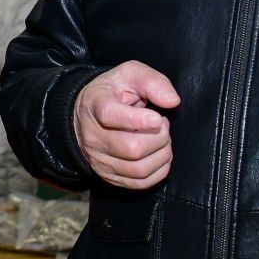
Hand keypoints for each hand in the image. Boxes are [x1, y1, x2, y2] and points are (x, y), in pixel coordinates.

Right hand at [73, 61, 178, 190]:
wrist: (86, 114)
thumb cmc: (113, 93)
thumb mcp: (129, 74)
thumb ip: (152, 81)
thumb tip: (172, 101)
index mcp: (96, 105)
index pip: (110, 116)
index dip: (138, 120)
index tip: (158, 118)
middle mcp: (93, 136)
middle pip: (131, 148)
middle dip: (159, 139)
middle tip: (162, 126)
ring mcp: (100, 159)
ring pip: (137, 169)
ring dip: (161, 156)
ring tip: (162, 140)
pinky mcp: (108, 175)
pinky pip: (138, 183)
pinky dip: (158, 172)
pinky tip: (160, 156)